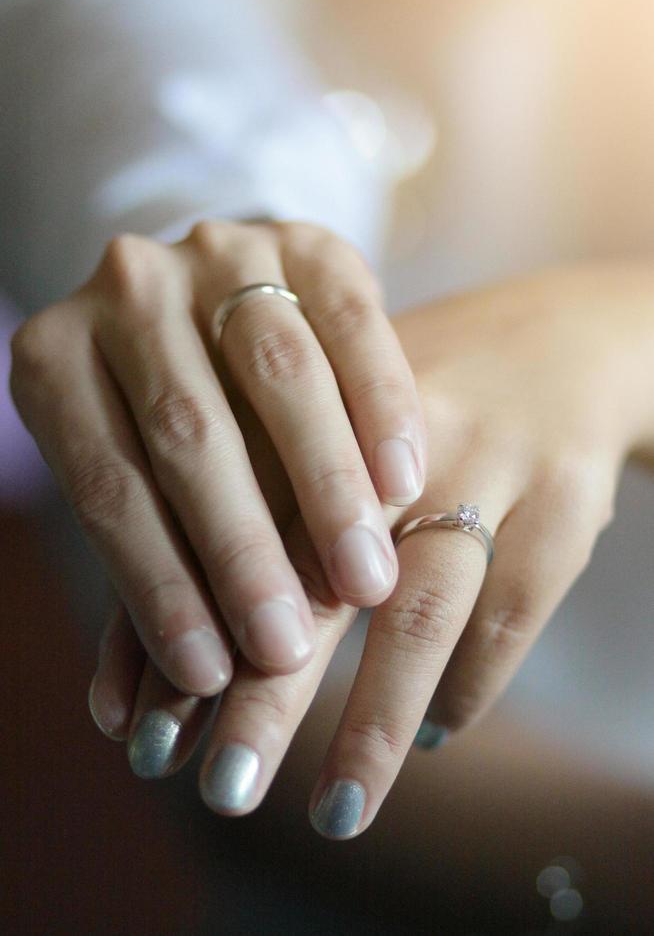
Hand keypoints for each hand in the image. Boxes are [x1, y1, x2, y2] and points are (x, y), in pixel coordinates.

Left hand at [9, 220, 425, 705]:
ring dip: (324, 486)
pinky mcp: (308, 240)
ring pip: (278, 373)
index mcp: (57, 355)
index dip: (154, 585)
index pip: (103, 483)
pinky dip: (379, 405)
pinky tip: (406, 483)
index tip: (208, 677)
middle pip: (188, 429)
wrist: (219, 304)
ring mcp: (221, 250)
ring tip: (365, 585)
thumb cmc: (170, 424)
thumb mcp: (139, 482)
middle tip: (287, 648)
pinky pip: (354, 322)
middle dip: (242, 548)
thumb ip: (140, 579)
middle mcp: (129, 287)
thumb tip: (122, 721)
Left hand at [62, 264, 653, 833]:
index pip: (227, 540)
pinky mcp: (563, 501)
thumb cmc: (408, 401)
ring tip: (334, 814)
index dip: (186, 637)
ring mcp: (486, 467)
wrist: (559, 341)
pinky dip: (471, 683)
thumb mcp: (326, 427)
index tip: (144, 740)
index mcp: (312, 409)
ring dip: (372, 720)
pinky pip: (511, 614)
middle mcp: (392, 440)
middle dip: (265, 694)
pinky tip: (432, 734)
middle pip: (317, 580)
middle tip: (223, 788)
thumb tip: (142, 665)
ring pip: (422, 609)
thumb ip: (243, 523)